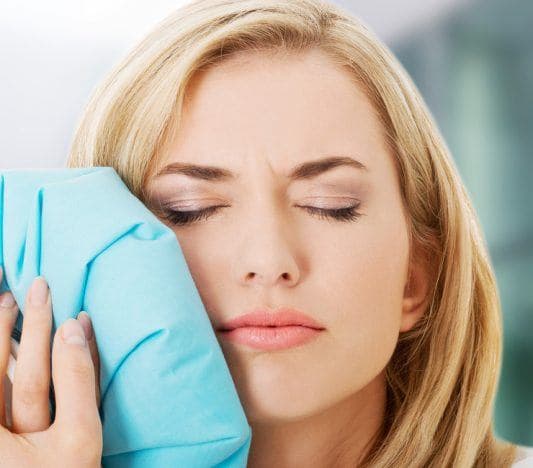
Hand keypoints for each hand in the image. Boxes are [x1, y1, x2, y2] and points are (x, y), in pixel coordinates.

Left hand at [0, 266, 102, 466]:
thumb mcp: (80, 436)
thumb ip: (77, 379)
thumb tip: (76, 327)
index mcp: (4, 426)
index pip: (25, 361)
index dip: (37, 322)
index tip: (43, 288)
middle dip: (8, 324)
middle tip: (15, 289)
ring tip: (1, 306)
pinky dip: (0, 366)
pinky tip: (5, 351)